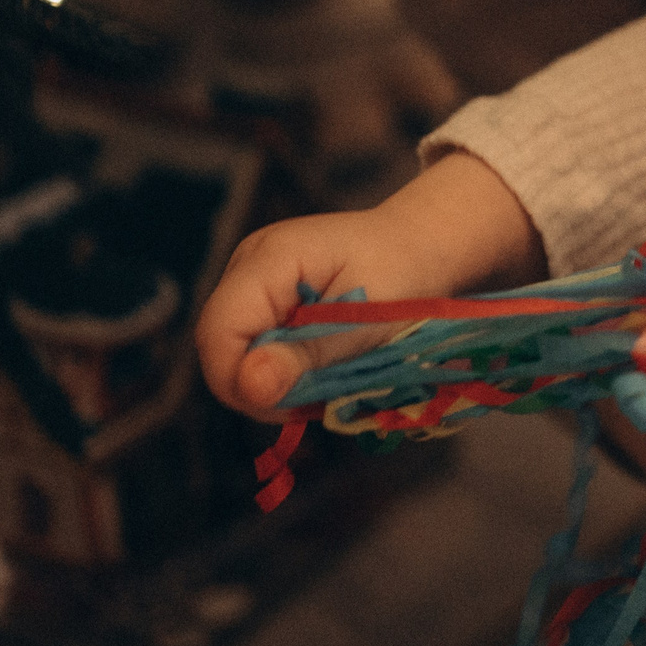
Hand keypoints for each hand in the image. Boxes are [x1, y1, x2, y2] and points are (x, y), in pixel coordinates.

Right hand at [196, 151, 545, 421]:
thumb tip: (251, 386)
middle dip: (268, 387)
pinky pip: (260, 351)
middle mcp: (247, 267)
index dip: (246, 381)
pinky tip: (327, 366)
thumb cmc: (410, 273)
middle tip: (327, 394)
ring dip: (284, 383)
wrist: (428, 245)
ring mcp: (253, 284)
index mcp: (269, 259)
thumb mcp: (370, 319)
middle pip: (223, 351)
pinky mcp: (267, 303)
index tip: (301, 401)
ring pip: (240, 358)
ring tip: (335, 376)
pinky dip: (291, 371)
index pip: (217, 335)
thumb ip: (310, 352)